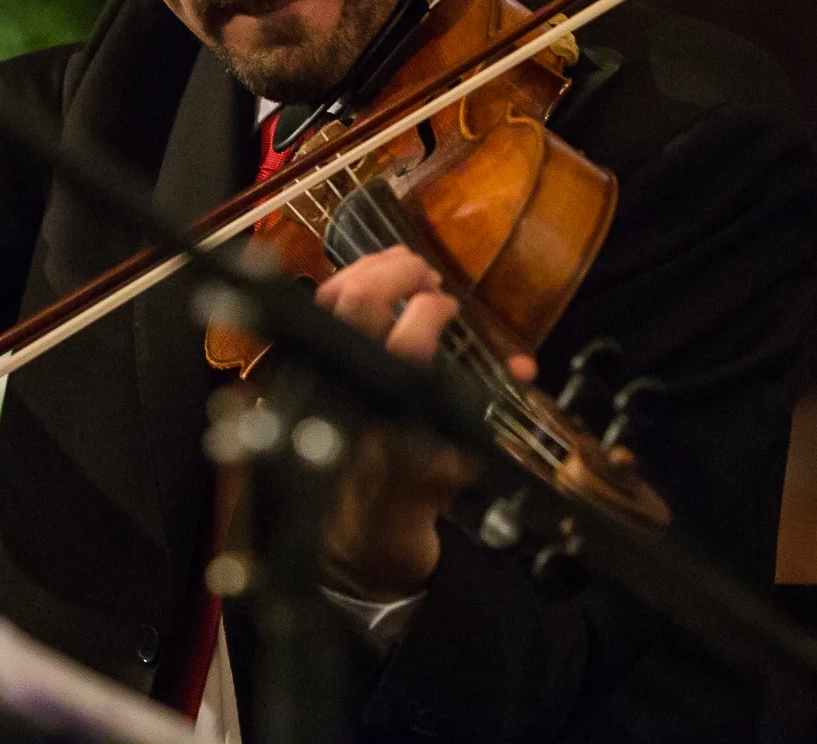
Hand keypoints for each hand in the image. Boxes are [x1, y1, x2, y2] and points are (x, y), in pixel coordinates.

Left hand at [310, 246, 532, 598]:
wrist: (345, 549)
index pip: (405, 343)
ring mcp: (311, 378)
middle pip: (356, 303)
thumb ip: (483, 416)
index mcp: (388, 415)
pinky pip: (313, 316)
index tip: (450, 308)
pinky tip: (372, 282)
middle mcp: (342, 390)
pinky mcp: (294, 375)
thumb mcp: (452, 473)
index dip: (432, 312)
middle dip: (397, 274)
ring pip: (329, 301)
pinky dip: (343, 285)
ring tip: (403, 266)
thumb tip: (522, 366)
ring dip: (368, 269)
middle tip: (428, 277)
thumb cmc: (402, 515)